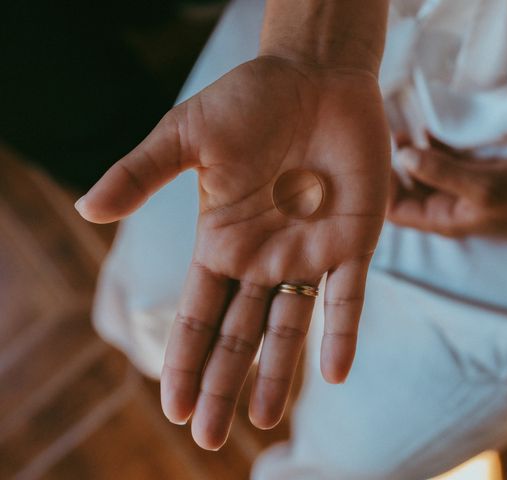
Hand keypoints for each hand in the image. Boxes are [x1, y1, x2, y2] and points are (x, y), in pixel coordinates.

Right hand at [76, 56, 389, 448]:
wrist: (315, 77)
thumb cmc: (251, 100)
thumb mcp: (187, 135)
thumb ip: (142, 172)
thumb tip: (86, 208)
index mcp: (222, 240)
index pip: (197, 312)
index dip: (184, 358)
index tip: (174, 405)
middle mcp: (263, 257)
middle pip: (238, 333)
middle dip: (221, 382)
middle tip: (207, 436)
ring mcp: (309, 252)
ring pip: (290, 327)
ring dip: (278, 375)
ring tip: (265, 421)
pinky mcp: (353, 241)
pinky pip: (347, 298)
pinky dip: (340, 334)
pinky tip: (335, 374)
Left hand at [387, 138, 506, 235]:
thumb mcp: (483, 186)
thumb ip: (442, 173)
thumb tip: (402, 158)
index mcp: (443, 219)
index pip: (396, 210)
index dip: (380, 188)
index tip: (373, 157)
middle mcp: (447, 207)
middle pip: (406, 191)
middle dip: (393, 167)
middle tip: (384, 138)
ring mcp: (461, 190)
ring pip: (424, 174)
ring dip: (411, 154)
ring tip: (402, 130)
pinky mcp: (475, 174)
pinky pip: (444, 161)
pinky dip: (433, 147)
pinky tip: (427, 131)